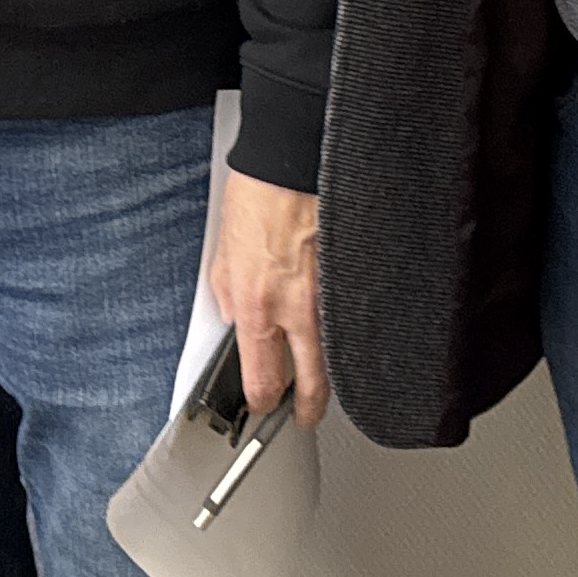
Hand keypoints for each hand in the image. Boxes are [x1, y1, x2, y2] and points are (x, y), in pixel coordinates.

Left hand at [205, 172, 329, 424]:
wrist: (293, 160)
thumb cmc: (259, 195)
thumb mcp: (224, 252)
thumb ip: (229, 294)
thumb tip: (237, 320)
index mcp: (259, 306)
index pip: (263, 379)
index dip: (263, 401)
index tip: (263, 404)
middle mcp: (299, 308)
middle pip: (312, 384)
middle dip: (308, 408)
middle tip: (305, 416)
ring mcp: (332, 296)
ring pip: (337, 354)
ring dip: (330, 371)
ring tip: (324, 381)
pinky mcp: (353, 277)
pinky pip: (352, 317)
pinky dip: (348, 330)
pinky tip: (345, 333)